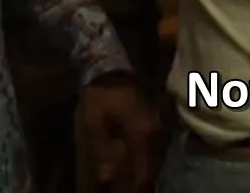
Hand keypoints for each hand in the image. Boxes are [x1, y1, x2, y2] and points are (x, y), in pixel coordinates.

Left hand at [78, 75, 160, 191]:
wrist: (112, 68)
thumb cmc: (101, 96)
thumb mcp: (93, 123)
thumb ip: (101, 151)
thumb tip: (106, 179)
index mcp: (141, 134)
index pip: (144, 171)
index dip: (137, 190)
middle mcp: (154, 133)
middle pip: (153, 168)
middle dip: (142, 184)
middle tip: (131, 191)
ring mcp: (156, 127)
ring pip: (155, 160)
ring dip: (146, 173)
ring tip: (134, 185)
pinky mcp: (154, 124)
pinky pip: (154, 150)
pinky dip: (147, 161)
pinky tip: (138, 167)